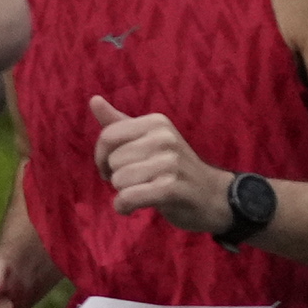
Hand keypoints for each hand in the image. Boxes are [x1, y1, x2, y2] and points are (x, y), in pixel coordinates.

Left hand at [89, 94, 223, 234]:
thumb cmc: (174, 168)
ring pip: (119, 180)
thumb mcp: (149, 140)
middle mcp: (164, 138)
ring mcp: (170, 163)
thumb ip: (119, 122)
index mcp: (156, 122)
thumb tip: (94, 99)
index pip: (108, 136)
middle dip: (116, 177)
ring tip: (141, 192)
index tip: (112, 167)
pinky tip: (133, 208)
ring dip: (123, 193)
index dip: (102, 157)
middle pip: (113, 160)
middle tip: (136, 181)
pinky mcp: (171, 188)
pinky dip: (124, 207)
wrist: (214, 196)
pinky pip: (128, 197)